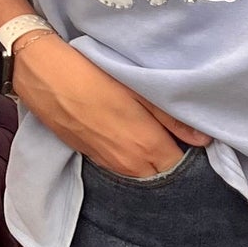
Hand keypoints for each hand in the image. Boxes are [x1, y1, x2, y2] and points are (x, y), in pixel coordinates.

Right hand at [11, 31, 208, 178]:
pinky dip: (131, 157)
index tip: (192, 135)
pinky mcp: (91, 156)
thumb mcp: (137, 89)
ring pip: (141, 171)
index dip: (189, 151)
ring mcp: (108, 163)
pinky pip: (121, 166)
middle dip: (172, 157)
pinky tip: (129, 134)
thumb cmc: (93, 75)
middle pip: (162, 172)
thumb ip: (171, 118)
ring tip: (154, 132)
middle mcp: (128, 164)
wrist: (43, 75)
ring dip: (151, 159)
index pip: (180, 165)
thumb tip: (204, 140)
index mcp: (146, 146)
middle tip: (175, 132)